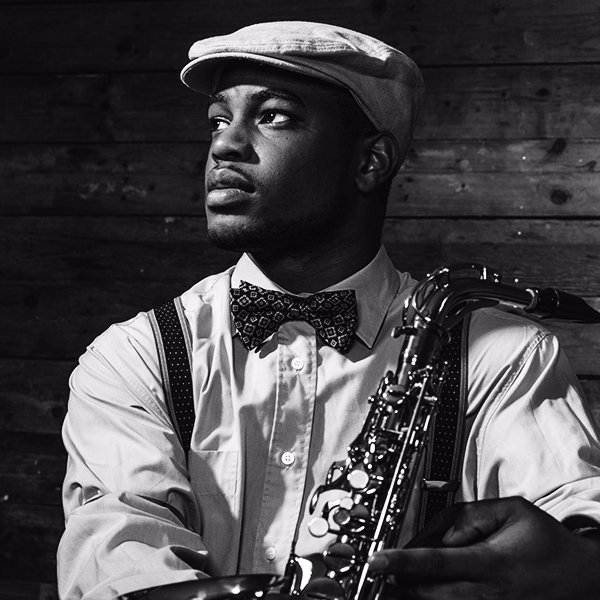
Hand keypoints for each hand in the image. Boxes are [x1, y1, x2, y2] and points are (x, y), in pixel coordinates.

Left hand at [368, 496, 599, 598]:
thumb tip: (440, 532)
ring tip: (394, 581)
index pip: (434, 562)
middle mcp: (486, 593)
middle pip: (427, 592)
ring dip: (412, 595)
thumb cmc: (547, 542)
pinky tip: (424, 590)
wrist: (583, 578)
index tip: (375, 561)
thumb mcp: (512, 511)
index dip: (400, 562)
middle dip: (398, 582)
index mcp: (489, 563)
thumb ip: (470, 515)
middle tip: (378, 570)